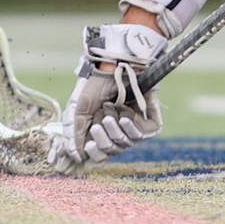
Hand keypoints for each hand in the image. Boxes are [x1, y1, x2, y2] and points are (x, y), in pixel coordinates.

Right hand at [50, 23, 165, 170]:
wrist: (111, 65)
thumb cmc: (94, 86)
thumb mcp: (78, 110)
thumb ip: (75, 135)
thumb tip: (76, 158)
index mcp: (103, 131)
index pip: (100, 154)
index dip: (95, 153)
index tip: (88, 146)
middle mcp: (119, 131)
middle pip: (113, 150)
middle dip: (104, 138)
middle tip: (98, 123)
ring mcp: (135, 126)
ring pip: (127, 143)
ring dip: (115, 128)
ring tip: (110, 109)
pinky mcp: (150, 121)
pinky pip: (144, 134)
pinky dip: (132, 127)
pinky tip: (125, 116)